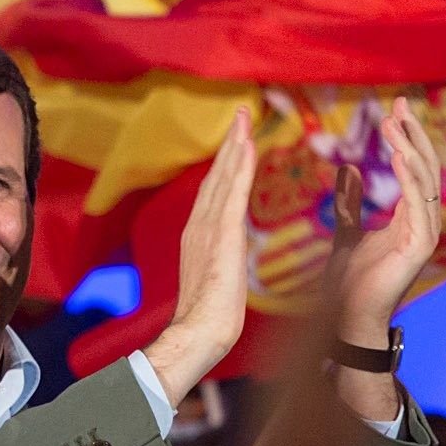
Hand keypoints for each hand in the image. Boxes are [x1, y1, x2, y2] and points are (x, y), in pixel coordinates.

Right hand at [146, 105, 258, 405]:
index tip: (236, 139)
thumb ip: (222, 258)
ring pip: (223, 176)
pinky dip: (239, 165)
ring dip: (234, 144)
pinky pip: (232, 192)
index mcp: (199, 234)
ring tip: (243, 118)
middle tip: (240, 114)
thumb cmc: (212, 316)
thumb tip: (231, 253)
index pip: (215, 191)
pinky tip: (246, 144)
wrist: (199, 331)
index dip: (225, 163)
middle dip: (229, 143)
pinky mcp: (222, 233)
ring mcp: (209, 226)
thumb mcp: (219, 279)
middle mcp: (200, 224)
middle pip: (216, 175)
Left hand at [343, 98, 443, 342]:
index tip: (393, 108)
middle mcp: (424, 223)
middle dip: (413, 134)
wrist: (347, 317)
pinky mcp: (420, 246)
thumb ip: (350, 201)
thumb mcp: (346, 229)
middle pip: (425, 168)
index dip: (406, 137)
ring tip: (393, 123)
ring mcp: (426, 235)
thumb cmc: (349, 280)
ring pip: (425, 181)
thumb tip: (350, 168)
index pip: (414, 167)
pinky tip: (399, 156)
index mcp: (410, 217)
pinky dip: (410, 179)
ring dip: (409, 149)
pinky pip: (420, 205)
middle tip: (399, 104)